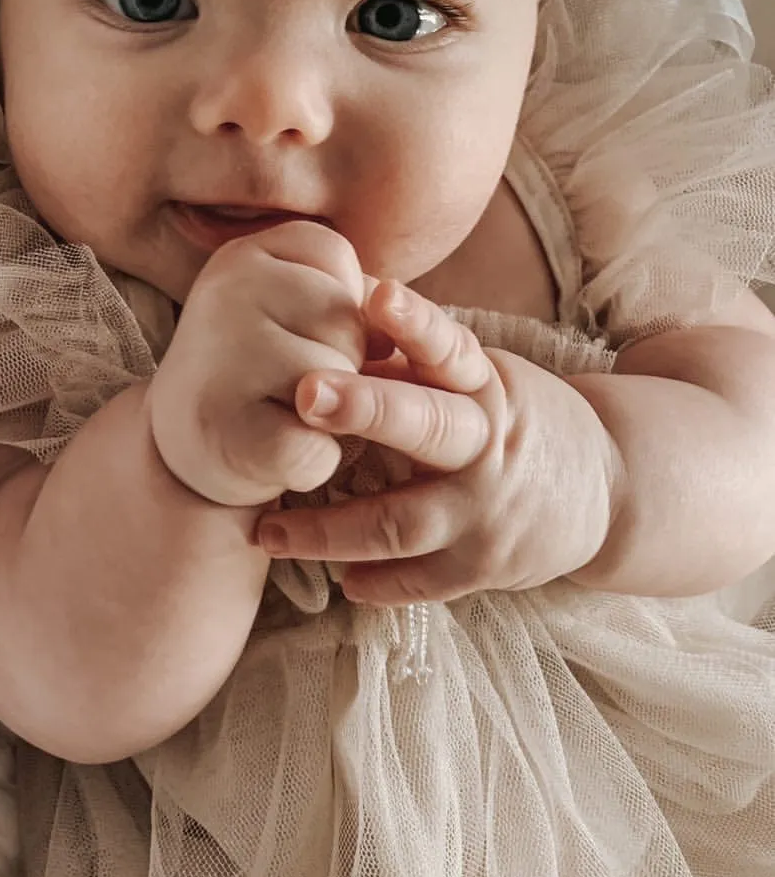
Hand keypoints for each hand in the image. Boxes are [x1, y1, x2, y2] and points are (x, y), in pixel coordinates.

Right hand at [149, 221, 369, 506]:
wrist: (175, 450)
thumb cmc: (251, 373)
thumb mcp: (288, 310)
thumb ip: (343, 297)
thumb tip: (386, 332)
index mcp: (240, 255)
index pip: (335, 259)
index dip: (330, 306)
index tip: (284, 330)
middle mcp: (226, 293)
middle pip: (345, 322)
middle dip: (336, 362)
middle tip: (276, 383)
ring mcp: (225, 361)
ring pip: (341, 383)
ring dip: (328, 415)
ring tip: (274, 414)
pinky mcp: (232, 435)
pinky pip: (320, 447)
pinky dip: (312, 464)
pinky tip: (270, 455)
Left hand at [255, 281, 616, 602]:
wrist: (608, 489)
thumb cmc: (512, 418)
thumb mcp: (477, 379)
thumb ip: (409, 361)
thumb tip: (334, 311)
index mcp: (484, 386)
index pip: (450, 348)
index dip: (416, 323)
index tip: (378, 294)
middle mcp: (487, 445)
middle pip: (426, 425)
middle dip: (365, 408)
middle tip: (305, 393)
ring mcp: (485, 512)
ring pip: (402, 522)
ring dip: (330, 530)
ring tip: (268, 531)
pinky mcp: (484, 567)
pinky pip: (420, 582)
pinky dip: (375, 582)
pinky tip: (337, 578)